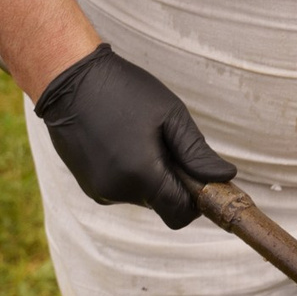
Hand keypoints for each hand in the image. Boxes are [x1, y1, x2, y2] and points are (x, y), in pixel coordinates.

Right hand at [34, 44, 236, 228]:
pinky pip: (122, 191)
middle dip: (173, 182)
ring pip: (142, 197)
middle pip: (162, 205)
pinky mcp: (87, 185)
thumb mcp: (170, 115)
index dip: (196, 200)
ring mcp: (98, 191)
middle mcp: (117, 192)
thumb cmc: (125, 91)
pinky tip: (122, 142)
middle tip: (166, 143)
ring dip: (151, 177)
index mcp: (141, 175)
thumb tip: (225, 178)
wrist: (70, 81)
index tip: (199, 175)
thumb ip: (197, 153)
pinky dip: (131, 175)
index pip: (179, 214)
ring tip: (140, 137)